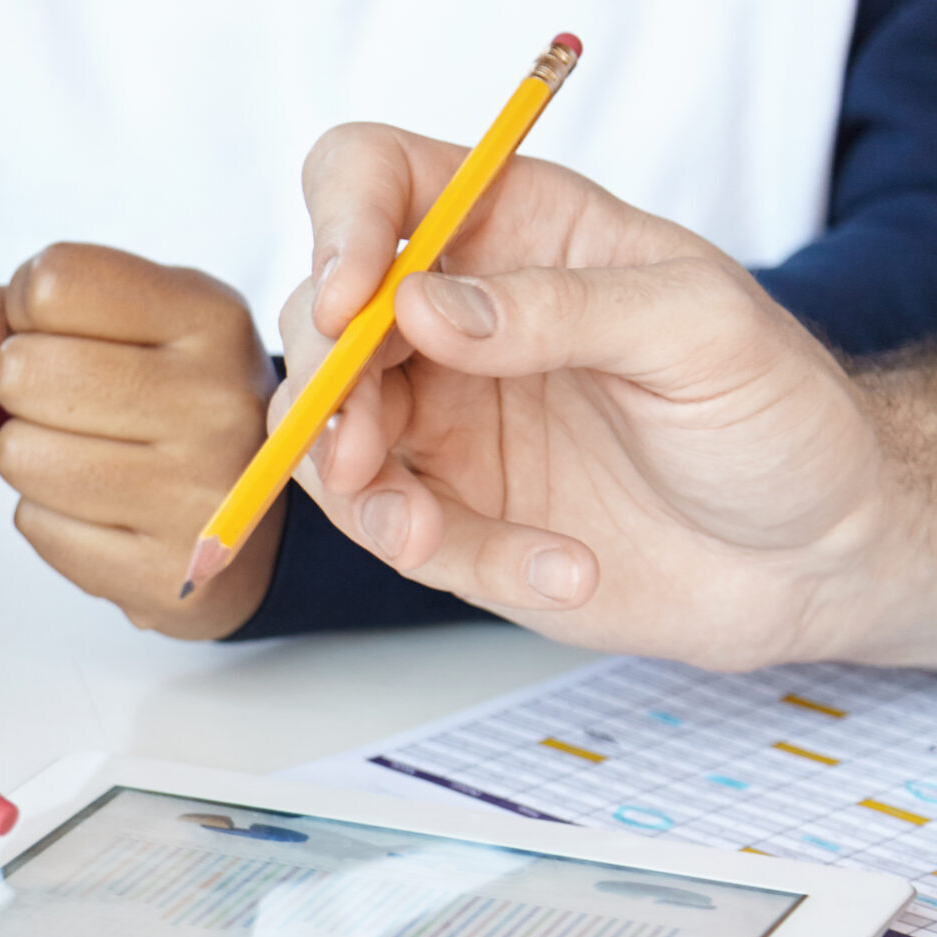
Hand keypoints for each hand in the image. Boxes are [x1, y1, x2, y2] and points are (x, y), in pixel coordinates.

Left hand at [0, 243, 281, 637]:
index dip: (28, 309)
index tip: (70, 333)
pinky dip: (52, 517)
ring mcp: (198, 496)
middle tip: (84, 406)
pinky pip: (34, 525)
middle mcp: (216, 403)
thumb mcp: (111, 327)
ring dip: (33, 455)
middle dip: (25, 387)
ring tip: (98, 458)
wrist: (247, 526)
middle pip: (22, 370)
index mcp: (212, 318)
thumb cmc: (161, 402)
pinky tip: (109, 511)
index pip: (51, 282)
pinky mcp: (163, 574)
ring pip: (17, 454)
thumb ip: (2, 314)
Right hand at [281, 122, 931, 667]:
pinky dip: (449, 556)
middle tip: (361, 453)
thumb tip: (421, 305)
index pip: (375, 179)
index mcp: (517, 228)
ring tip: (427, 537)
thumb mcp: (700, 332)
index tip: (348, 303)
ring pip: (318, 434)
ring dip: (357, 493)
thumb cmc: (776, 415)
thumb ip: (564, 307)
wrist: (810, 553)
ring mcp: (439, 415)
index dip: (338, 225)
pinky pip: (390, 528)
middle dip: (323, 390)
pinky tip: (558, 567)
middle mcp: (457, 315)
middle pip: (317, 321)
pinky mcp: (443, 509)